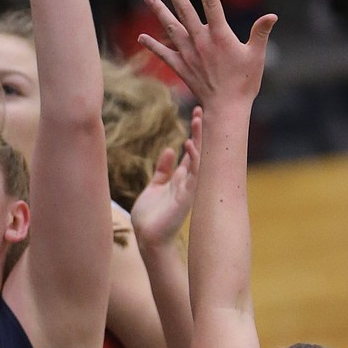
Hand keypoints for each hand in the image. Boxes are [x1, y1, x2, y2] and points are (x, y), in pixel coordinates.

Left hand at [131, 108, 202, 248]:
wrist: (147, 238)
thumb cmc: (150, 216)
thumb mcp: (155, 186)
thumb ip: (163, 169)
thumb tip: (170, 149)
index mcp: (181, 178)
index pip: (192, 151)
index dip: (195, 132)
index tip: (196, 113)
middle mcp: (188, 181)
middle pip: (198, 151)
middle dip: (200, 131)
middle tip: (201, 109)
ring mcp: (188, 189)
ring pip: (199, 159)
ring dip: (199, 139)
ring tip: (197, 119)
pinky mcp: (186, 198)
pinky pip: (193, 176)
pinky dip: (194, 160)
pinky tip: (191, 145)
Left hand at [139, 0, 275, 104]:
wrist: (227, 108)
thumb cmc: (245, 82)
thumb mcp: (257, 55)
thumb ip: (260, 33)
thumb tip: (272, 16)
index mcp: (220, 35)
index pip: (211, 2)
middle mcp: (200, 41)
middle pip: (184, 9)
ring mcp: (188, 53)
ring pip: (170, 27)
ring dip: (158, 11)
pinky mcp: (181, 67)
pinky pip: (164, 54)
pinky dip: (153, 45)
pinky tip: (142, 37)